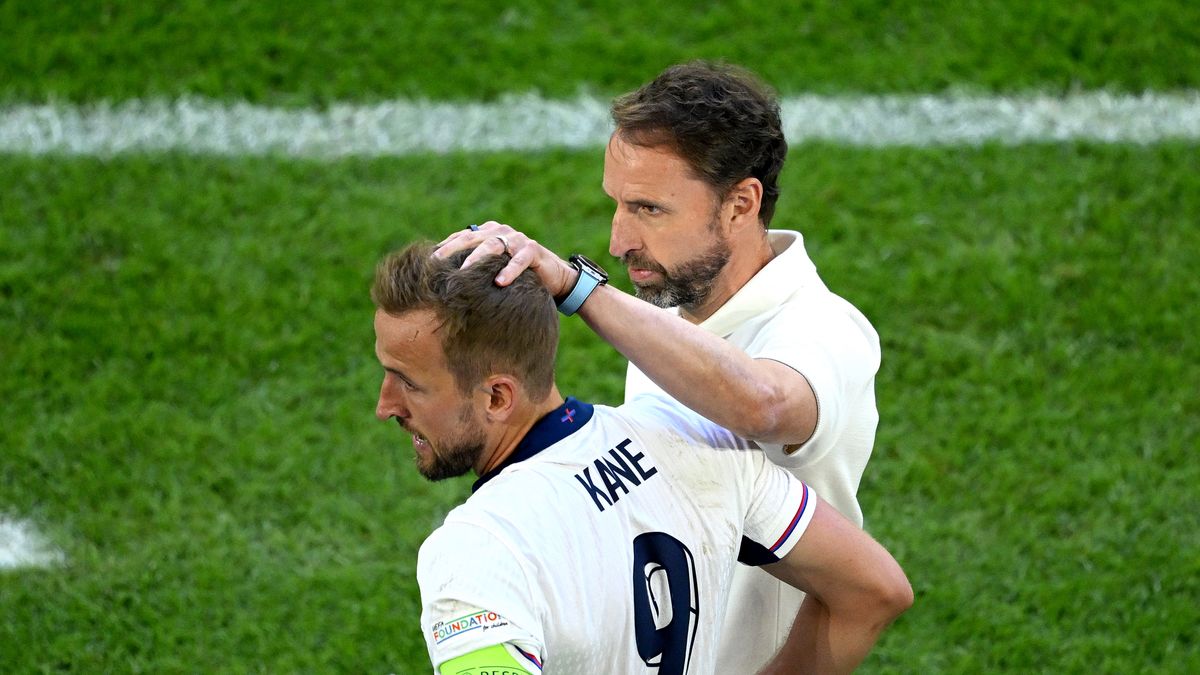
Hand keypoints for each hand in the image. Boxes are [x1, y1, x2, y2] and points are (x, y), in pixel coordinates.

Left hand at [434, 221, 576, 296]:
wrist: (554, 276)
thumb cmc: (518, 275)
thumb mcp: (494, 269)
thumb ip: (475, 266)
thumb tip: (444, 280)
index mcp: (489, 232)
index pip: (462, 237)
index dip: (445, 246)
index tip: (428, 260)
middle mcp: (502, 232)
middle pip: (473, 238)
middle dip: (454, 249)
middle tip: (438, 262)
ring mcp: (518, 239)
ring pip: (494, 245)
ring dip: (478, 258)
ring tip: (464, 272)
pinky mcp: (533, 250)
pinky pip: (519, 260)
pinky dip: (509, 270)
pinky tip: (500, 282)